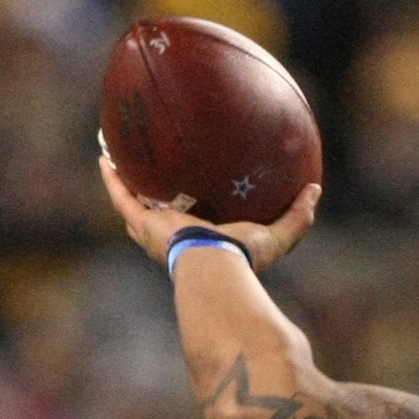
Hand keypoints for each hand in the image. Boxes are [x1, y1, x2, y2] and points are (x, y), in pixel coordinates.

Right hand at [98, 153, 320, 271]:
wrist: (216, 265)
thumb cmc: (244, 258)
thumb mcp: (277, 236)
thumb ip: (298, 216)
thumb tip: (315, 190)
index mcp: (197, 242)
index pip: (186, 230)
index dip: (182, 216)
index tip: (180, 199)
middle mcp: (169, 238)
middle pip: (151, 220)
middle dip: (144, 204)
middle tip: (141, 182)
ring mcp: (152, 230)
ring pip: (131, 204)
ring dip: (121, 183)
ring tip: (112, 159)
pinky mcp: (143, 222)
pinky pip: (122, 195)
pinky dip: (112, 176)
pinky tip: (103, 153)